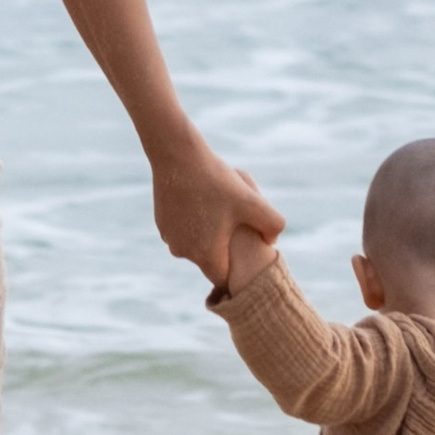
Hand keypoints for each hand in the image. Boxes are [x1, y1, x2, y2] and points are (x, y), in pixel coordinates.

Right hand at [151, 135, 284, 289]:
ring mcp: (169, 238)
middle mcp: (183, 252)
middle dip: (225, 248)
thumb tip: (272, 242)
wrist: (176, 155)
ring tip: (220, 209)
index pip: (224, 279)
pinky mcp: (162, 223)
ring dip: (208, 234)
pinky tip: (203, 200)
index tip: (248, 256)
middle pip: (210, 260)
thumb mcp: (252, 201)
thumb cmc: (215, 180)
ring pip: (196, 244)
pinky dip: (194, 222)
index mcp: (205, 254)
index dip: (238, 272)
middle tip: (237, 223)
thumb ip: (272, 224)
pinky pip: (184, 231)